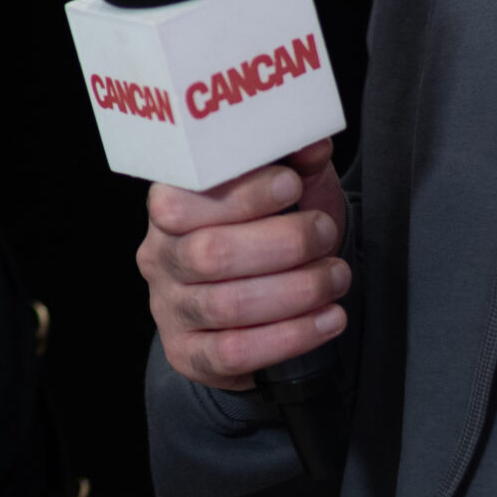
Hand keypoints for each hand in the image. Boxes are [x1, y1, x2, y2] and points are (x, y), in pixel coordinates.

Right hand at [138, 138, 348, 391]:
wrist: (258, 300)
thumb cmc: (268, 230)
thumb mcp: (284, 187)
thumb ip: (293, 160)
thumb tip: (312, 142)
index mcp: (169, 206)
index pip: (185, 199)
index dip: (242, 193)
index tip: (294, 184)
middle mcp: (159, 256)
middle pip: (210, 254)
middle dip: (282, 244)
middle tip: (326, 233)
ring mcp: (169, 308)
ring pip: (226, 305)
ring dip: (295, 291)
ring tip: (337, 277)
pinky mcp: (188, 353)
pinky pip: (234, 352)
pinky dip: (290, 337)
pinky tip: (327, 319)